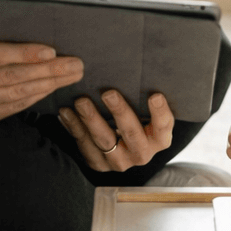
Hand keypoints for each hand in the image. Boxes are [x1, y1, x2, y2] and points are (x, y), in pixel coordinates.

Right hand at [0, 20, 83, 122]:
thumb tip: (20, 24)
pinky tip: (53, 87)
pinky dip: (36, 96)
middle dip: (46, 71)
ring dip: (47, 85)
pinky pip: (14, 107)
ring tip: (71, 75)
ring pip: (14, 95)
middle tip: (74, 64)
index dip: (23, 53)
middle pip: (9, 77)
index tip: (51, 51)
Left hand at [57, 90, 174, 172]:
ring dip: (92, 119)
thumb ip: (143, 96)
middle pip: (131, 133)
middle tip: (108, 93)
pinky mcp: (99, 164)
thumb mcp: (146, 112)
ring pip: (104, 140)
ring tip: (81, 102)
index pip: (164, 126)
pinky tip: (66, 112)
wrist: (122, 146)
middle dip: (119, 112)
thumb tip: (133, 66)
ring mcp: (119, 162)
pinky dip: (75, 127)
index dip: (160, 112)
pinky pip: (84, 146)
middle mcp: (141, 153)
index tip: (154, 95)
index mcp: (159, 139)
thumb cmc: (137, 118)